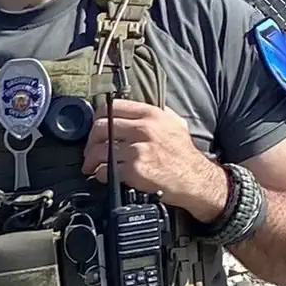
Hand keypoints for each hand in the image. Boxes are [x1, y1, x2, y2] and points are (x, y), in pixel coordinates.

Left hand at [83, 100, 228, 219]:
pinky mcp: (135, 170)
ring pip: (99, 150)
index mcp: (151, 114)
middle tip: (89, 151)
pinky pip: (105, 170)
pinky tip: (104, 176)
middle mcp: (144, 129)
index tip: (95, 129)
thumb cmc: (184, 153)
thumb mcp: (175, 123)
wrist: (195, 178)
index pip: (112, 107)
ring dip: (91, 160)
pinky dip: (100, 174)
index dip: (98, 118)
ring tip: (91, 167)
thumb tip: (134, 108)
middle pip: (100, 127)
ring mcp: (138, 149)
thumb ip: (155, 113)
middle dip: (90, 141)